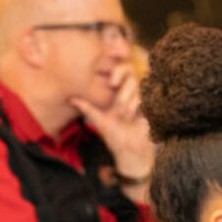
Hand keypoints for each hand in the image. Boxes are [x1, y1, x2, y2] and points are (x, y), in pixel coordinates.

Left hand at [70, 63, 154, 184]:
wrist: (132, 150)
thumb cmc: (115, 137)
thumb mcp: (100, 121)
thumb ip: (87, 108)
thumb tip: (70, 99)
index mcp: (116, 93)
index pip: (120, 71)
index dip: (118, 70)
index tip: (112, 82)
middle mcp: (129, 94)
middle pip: (131, 75)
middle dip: (123, 84)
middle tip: (117, 93)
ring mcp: (141, 100)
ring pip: (137, 87)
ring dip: (129, 101)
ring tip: (125, 115)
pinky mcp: (150, 107)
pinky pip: (146, 97)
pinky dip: (138, 105)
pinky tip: (135, 116)